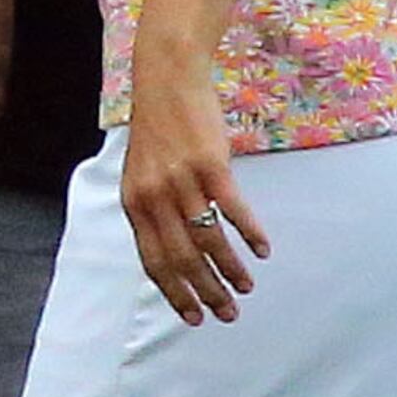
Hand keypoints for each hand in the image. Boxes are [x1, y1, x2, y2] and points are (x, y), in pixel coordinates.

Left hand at [121, 45, 266, 325]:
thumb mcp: (142, 174)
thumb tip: (174, 254)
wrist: (166, 78)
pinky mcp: (209, 164)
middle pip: (183, 259)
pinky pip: (233, 210)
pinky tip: (262, 250)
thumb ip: (153, 211)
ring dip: (231, 270)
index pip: (153, 262)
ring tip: (247, 288)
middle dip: (207, 293)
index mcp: (134, 203)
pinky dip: (249, 234)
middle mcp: (154, 196)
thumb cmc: (158, 129)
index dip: (175, 294)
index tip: (194, 318)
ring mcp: (181, 181)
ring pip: (209, 241)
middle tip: (229, 314)